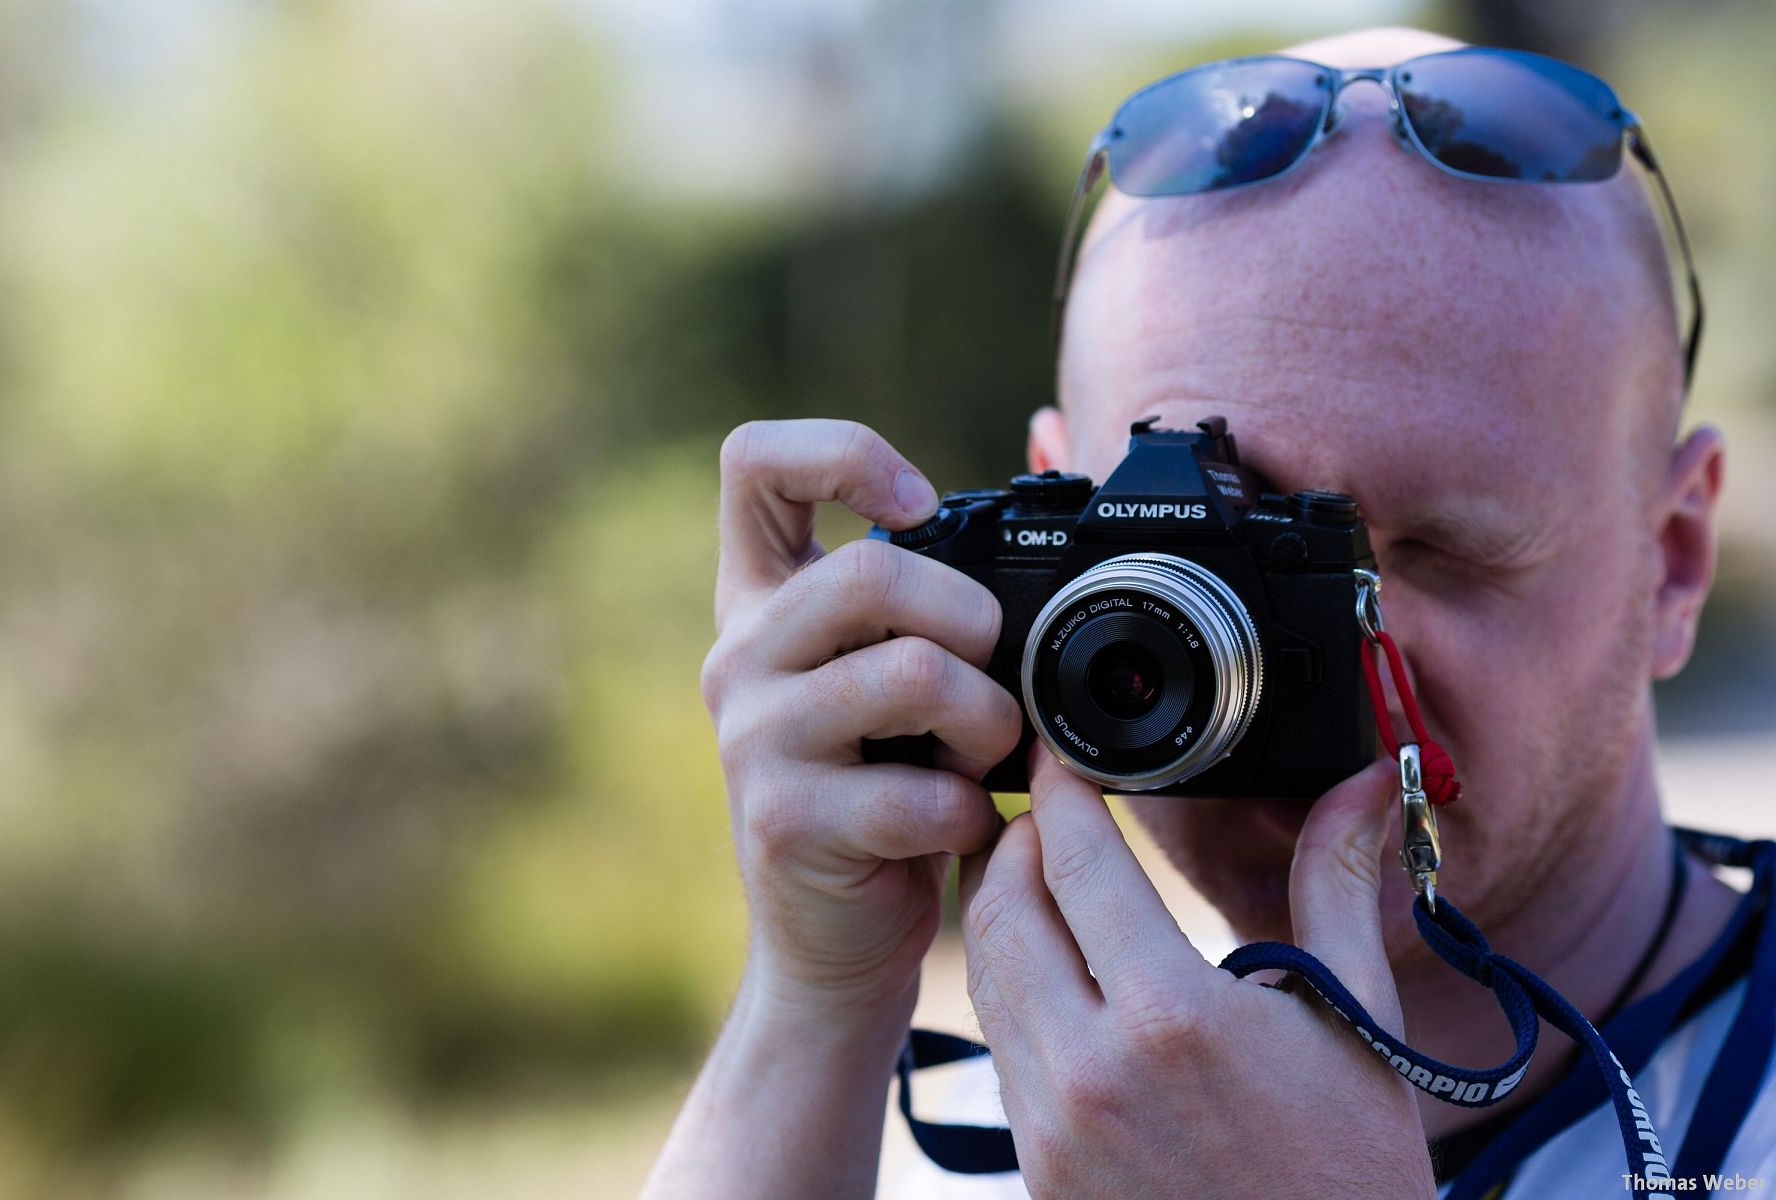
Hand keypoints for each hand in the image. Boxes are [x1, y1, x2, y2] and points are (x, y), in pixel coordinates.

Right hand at [701, 419, 1020, 1019]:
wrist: (836, 935)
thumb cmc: (887, 787)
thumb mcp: (899, 670)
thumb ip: (944, 576)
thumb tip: (1051, 430)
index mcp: (762, 600)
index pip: (754, 463)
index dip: (844, 451)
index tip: (920, 502)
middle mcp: (740, 655)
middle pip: (870, 570)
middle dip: (971, 619)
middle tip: (991, 671)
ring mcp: (753, 738)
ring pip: (912, 674)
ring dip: (988, 721)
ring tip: (985, 757)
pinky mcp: (786, 821)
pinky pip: (921, 789)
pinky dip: (972, 810)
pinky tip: (960, 826)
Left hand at [960, 745, 1435, 1197]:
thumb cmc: (1347, 1169)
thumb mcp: (1352, 1019)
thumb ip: (1336, 885)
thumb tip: (1361, 786)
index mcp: (1170, 1017)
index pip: (1075, 862)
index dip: (1056, 791)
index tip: (1057, 755)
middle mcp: (1090, 1069)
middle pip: (1001, 908)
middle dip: (1012, 841)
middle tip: (1043, 809)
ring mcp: (1051, 1124)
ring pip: (988, 975)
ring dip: (1003, 910)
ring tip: (1041, 875)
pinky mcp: (1036, 1166)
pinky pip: (1000, 1046)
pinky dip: (1013, 985)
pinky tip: (1052, 966)